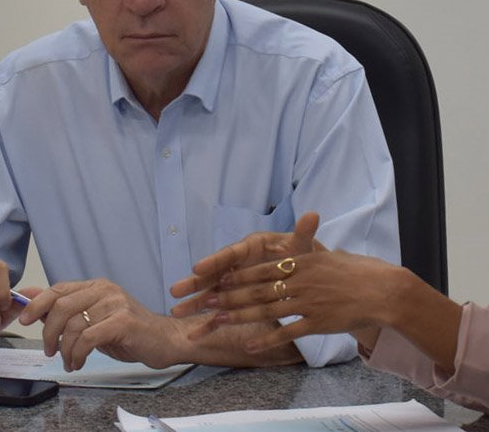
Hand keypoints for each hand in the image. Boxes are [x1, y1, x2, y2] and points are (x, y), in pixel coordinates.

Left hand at [18, 279, 180, 370]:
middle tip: (48, 350)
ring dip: (65, 348)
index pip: (58, 289)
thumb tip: (28, 299)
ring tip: (68, 361)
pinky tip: (78, 362)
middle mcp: (104, 290)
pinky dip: (78, 353)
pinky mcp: (124, 321)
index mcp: (95, 286)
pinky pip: (89, 337)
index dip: (37, 304)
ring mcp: (115, 304)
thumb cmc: (128, 332)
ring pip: (74, 324)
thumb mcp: (92, 319)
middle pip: (61, 306)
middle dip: (48, 331)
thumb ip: (65, 310)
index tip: (23, 320)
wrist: (166, 341)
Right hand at [169, 211, 323, 315]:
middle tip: (175, 291)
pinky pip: (220, 314)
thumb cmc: (298, 256)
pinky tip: (194, 335)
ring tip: (177, 312)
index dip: (214, 262)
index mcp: (249, 249)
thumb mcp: (301, 247)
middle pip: (213, 275)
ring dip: (195, 303)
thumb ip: (302, 234)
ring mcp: (233, 284)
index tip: (197, 268)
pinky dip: (208, 324)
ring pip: (211, 294)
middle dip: (195, 284)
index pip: (230, 255)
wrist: (300, 271)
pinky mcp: (235, 302)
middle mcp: (236, 265)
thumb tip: (313, 215)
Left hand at [176, 249, 396, 351]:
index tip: (216, 278)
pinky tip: (250, 345)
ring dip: (240, 316)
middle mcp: (300, 280)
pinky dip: (267, 339)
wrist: (384, 291)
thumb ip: (304, 251)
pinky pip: (288, 331)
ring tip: (217, 321)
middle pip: (257, 289)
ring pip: (268, 309)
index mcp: (299, 262)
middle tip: (205, 300)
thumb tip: (287, 243)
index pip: (261, 268)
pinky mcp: (318, 322)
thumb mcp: (326, 256)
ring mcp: (308, 302)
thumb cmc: (356, 271)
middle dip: (229, 295)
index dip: (237, 274)